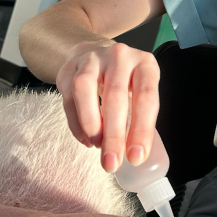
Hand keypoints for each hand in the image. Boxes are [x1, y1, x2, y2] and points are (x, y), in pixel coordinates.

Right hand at [55, 40, 159, 173]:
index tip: (136, 157)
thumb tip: (132, 154)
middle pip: (115, 97)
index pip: (146, 97)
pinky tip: (86, 139)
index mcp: (145, 64)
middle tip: (112, 163)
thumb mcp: (139, 92)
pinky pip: (69, 98)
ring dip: (91, 125)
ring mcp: (92, 59)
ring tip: (97, 146)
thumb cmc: (124, 82)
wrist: (93, 54)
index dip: (142, 129)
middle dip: (114, 136)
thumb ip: (138, 118)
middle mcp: (119, 56)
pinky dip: (77, 124)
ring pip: (85, 90)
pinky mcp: (70, 69)